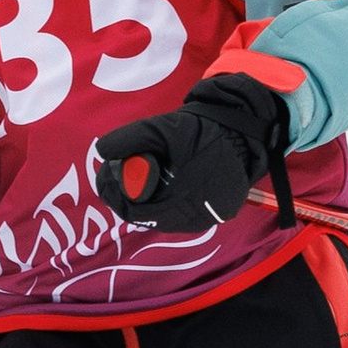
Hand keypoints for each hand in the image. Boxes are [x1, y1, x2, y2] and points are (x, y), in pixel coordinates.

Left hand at [93, 76, 291, 230]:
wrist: (245, 130)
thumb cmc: (205, 130)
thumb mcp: (164, 128)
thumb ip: (132, 138)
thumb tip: (103, 151)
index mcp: (182, 204)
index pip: (134, 211)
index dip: (115, 193)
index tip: (106, 173)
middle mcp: (194, 219)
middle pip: (145, 215)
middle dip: (128, 194)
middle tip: (117, 171)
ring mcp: (204, 219)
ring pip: (160, 216)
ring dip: (144, 198)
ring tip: (136, 174)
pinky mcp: (211, 214)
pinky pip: (176, 213)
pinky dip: (162, 199)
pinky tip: (157, 181)